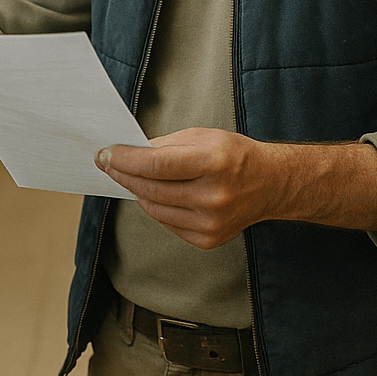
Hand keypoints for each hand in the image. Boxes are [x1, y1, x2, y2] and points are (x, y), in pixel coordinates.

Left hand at [96, 128, 286, 249]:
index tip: (106, 154)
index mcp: (214, 163)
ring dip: (139, 191)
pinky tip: (158, 194)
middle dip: (124, 174)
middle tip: (107, 164)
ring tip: (132, 177)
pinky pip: (167, 223)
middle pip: (151, 188)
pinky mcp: (208, 239)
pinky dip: (158, 208)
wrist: (270, 184)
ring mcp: (210, 222)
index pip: (157, 165)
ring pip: (155, 209)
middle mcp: (213, 196)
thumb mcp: (204, 136)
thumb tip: (132, 154)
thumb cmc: (235, 156)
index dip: (125, 160)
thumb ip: (167, 146)